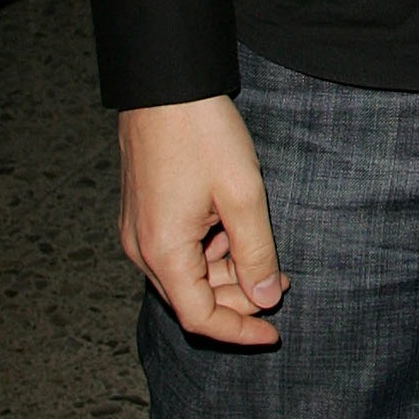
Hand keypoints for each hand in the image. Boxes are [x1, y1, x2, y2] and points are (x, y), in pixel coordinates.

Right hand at [118, 96, 288, 345]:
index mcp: (163, 252)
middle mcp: (141, 249)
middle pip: (191, 299)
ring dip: (225, 274)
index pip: (200, 317)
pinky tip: (233, 230)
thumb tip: (265, 298)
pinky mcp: (142, 212)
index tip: (274, 333)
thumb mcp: (243, 196)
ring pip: (185, 275)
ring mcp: (137, 230)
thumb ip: (256, 253)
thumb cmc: (202, 135)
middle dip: (238, 300)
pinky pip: (176, 251)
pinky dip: (208, 253)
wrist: (165, 84)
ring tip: (264, 252)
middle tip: (282, 282)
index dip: (239, 331)